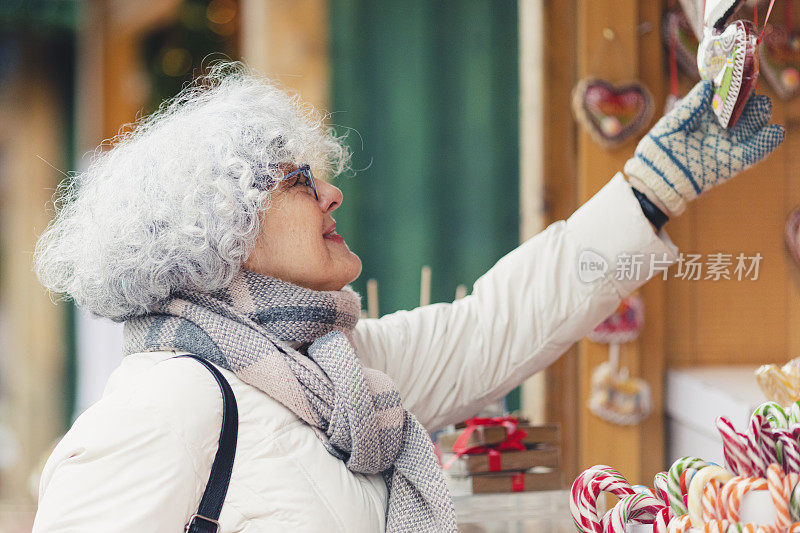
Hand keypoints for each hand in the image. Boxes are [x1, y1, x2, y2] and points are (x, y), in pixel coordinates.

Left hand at [623, 80, 784, 216]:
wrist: (657, 178)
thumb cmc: (658, 149)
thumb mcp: (671, 123)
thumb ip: (690, 106)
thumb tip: (708, 84)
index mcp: (705, 114)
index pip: (726, 95)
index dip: (733, 85)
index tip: (736, 75)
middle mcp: (720, 126)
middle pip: (744, 107)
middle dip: (749, 98)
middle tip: (745, 94)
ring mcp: (728, 143)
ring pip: (753, 125)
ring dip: (759, 115)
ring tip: (758, 109)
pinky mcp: (733, 162)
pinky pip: (755, 151)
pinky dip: (767, 142)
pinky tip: (774, 132)